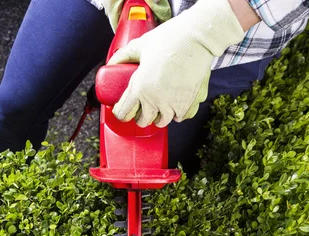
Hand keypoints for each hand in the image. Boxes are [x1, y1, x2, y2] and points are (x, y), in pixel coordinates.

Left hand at [108, 0, 244, 126]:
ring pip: (162, 122)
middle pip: (143, 121)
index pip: (124, 113)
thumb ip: (123, 56)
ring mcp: (172, 106)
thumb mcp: (140, 45)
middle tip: (142, 109)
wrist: (197, 40)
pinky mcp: (188, 106)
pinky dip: (177, 113)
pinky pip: (180, 118)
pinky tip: (176, 104)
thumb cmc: (169, 40)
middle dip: (141, 117)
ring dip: (159, 116)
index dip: (121, 113)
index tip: (122, 112)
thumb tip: (111, 64)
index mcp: (140, 88)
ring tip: (160, 107)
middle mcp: (155, 101)